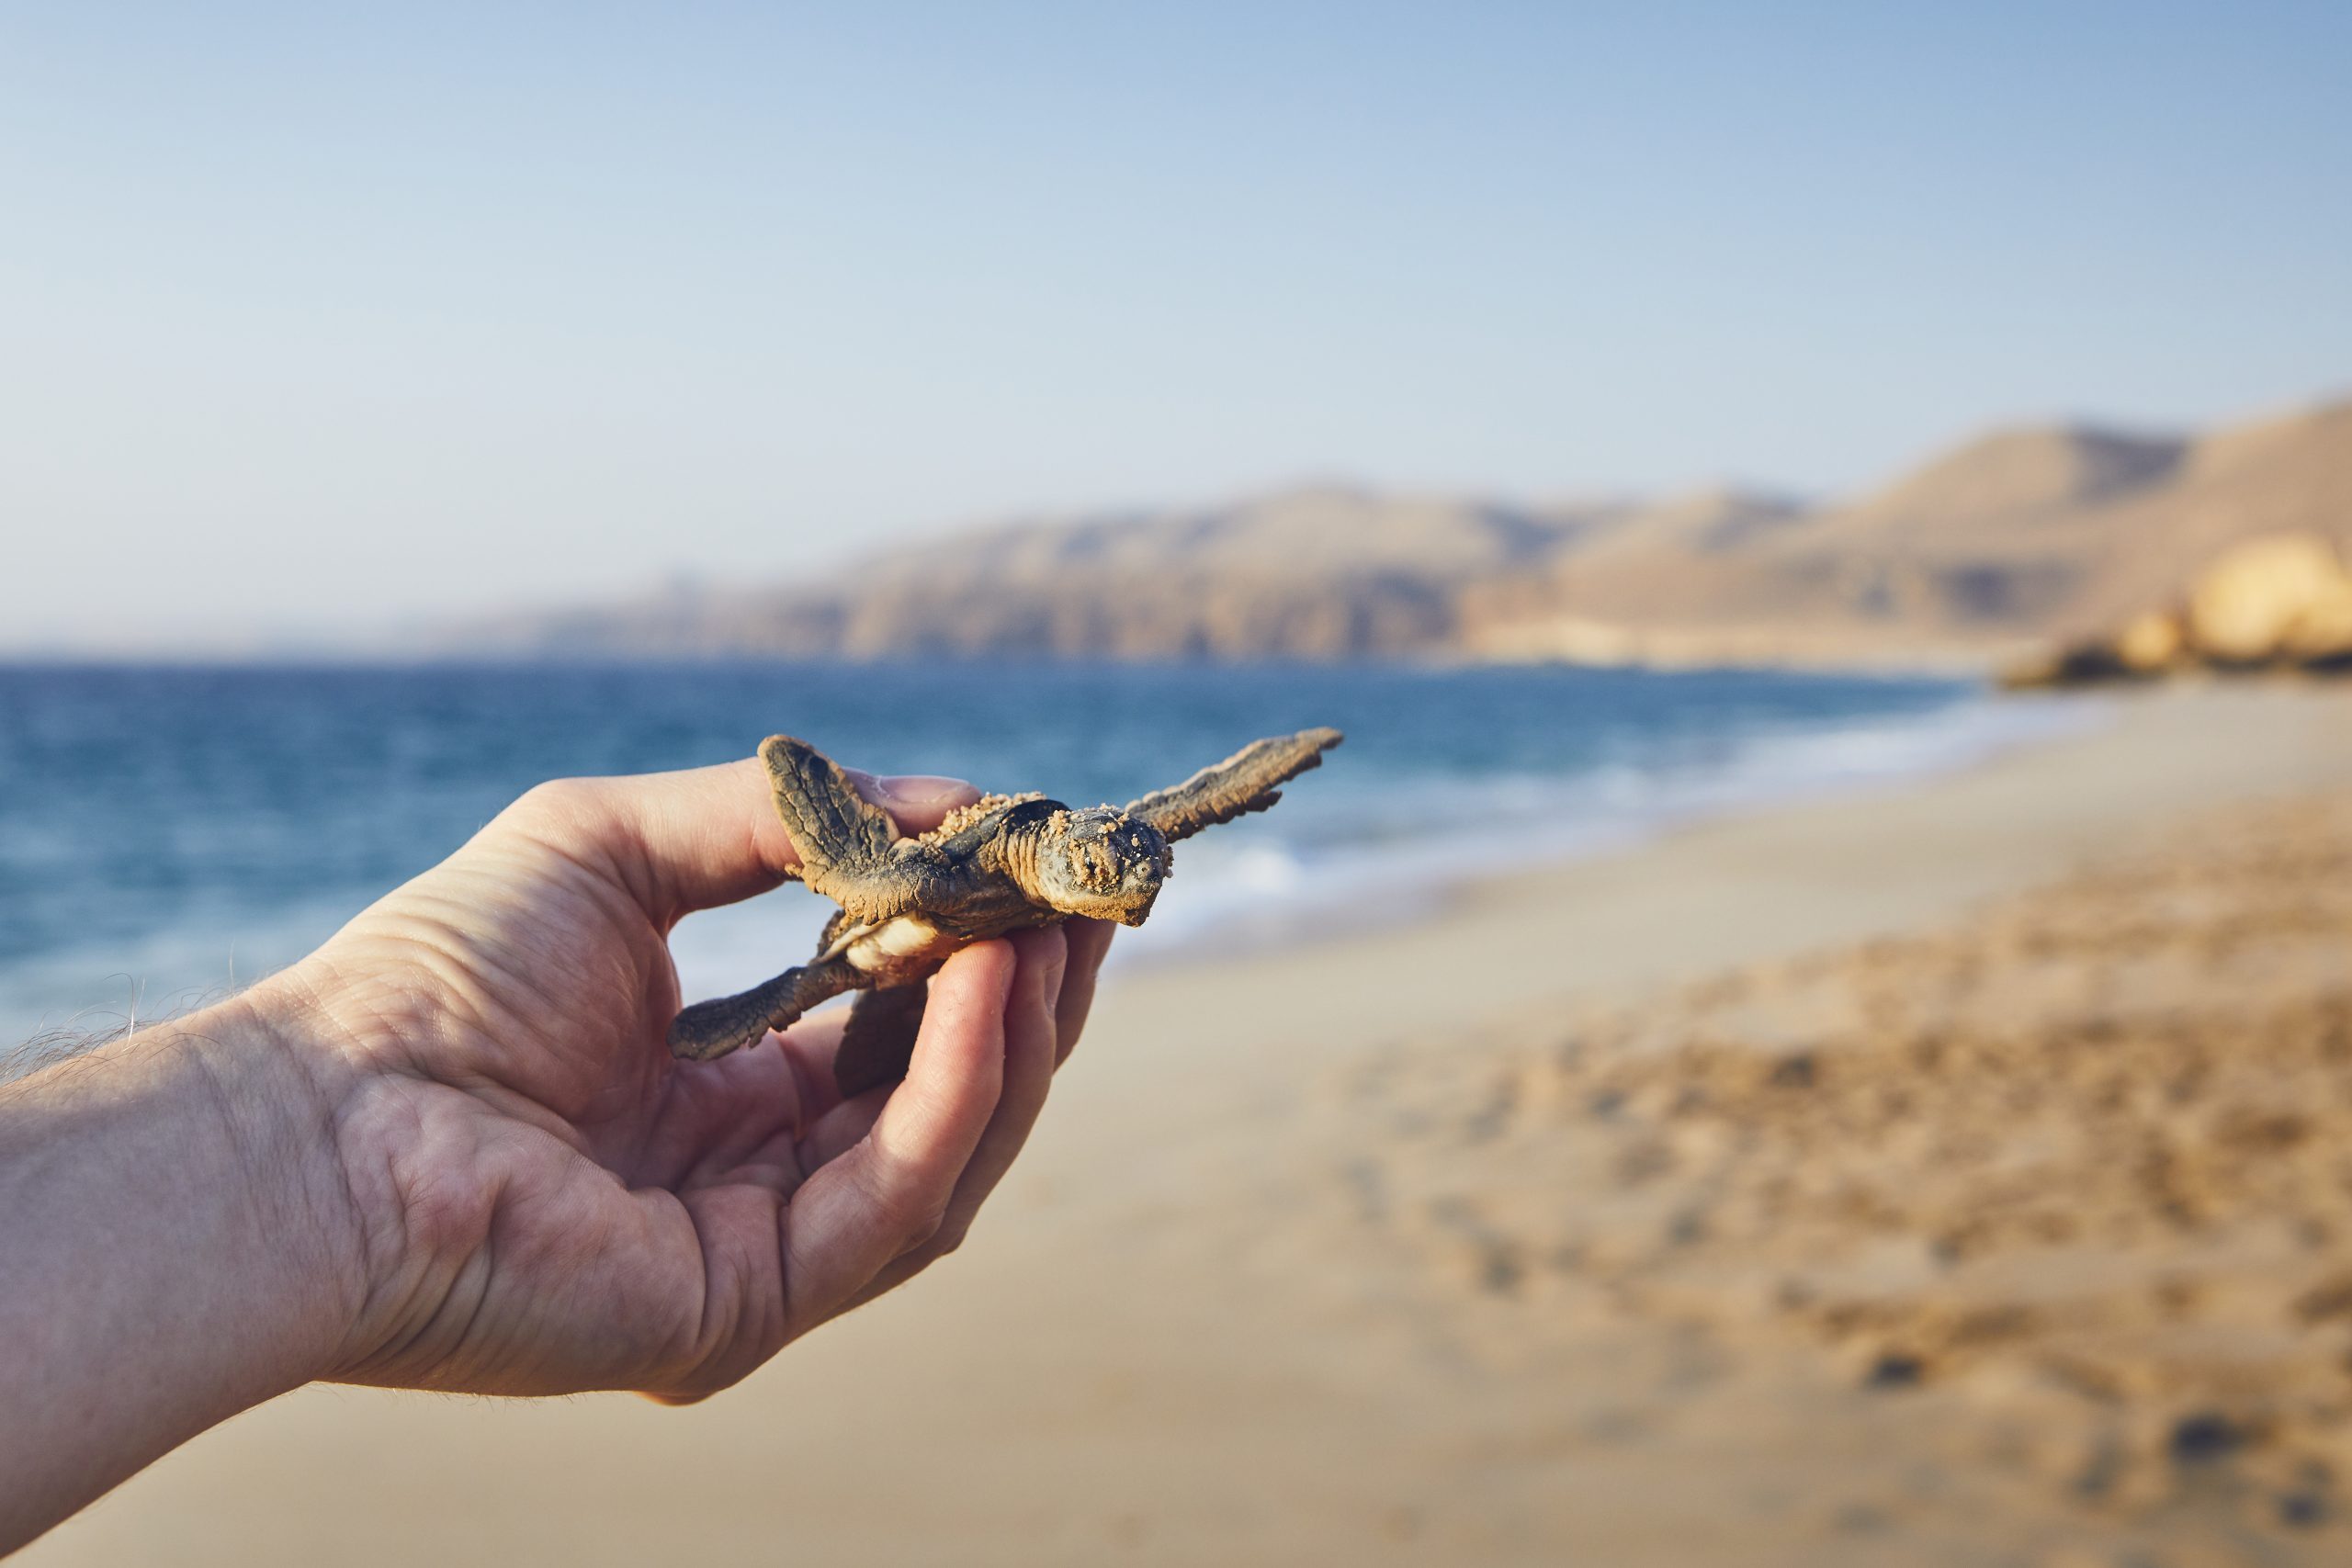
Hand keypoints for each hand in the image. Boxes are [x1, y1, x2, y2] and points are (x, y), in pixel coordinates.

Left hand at [259, 757, 1114, 1398]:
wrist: (315, 1118)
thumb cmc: (435, 979)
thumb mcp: (620, 845)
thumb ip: (781, 820)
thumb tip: (949, 799)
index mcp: (725, 1092)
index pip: (897, 1030)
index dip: (979, 948)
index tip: (1045, 863)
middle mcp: (755, 1182)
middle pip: (947, 1098)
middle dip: (1028, 994)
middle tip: (1087, 895)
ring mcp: (758, 1256)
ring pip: (949, 1156)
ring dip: (1014, 1035)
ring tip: (1047, 926)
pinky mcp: (749, 1308)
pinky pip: (896, 1199)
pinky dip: (957, 1086)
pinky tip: (980, 982)